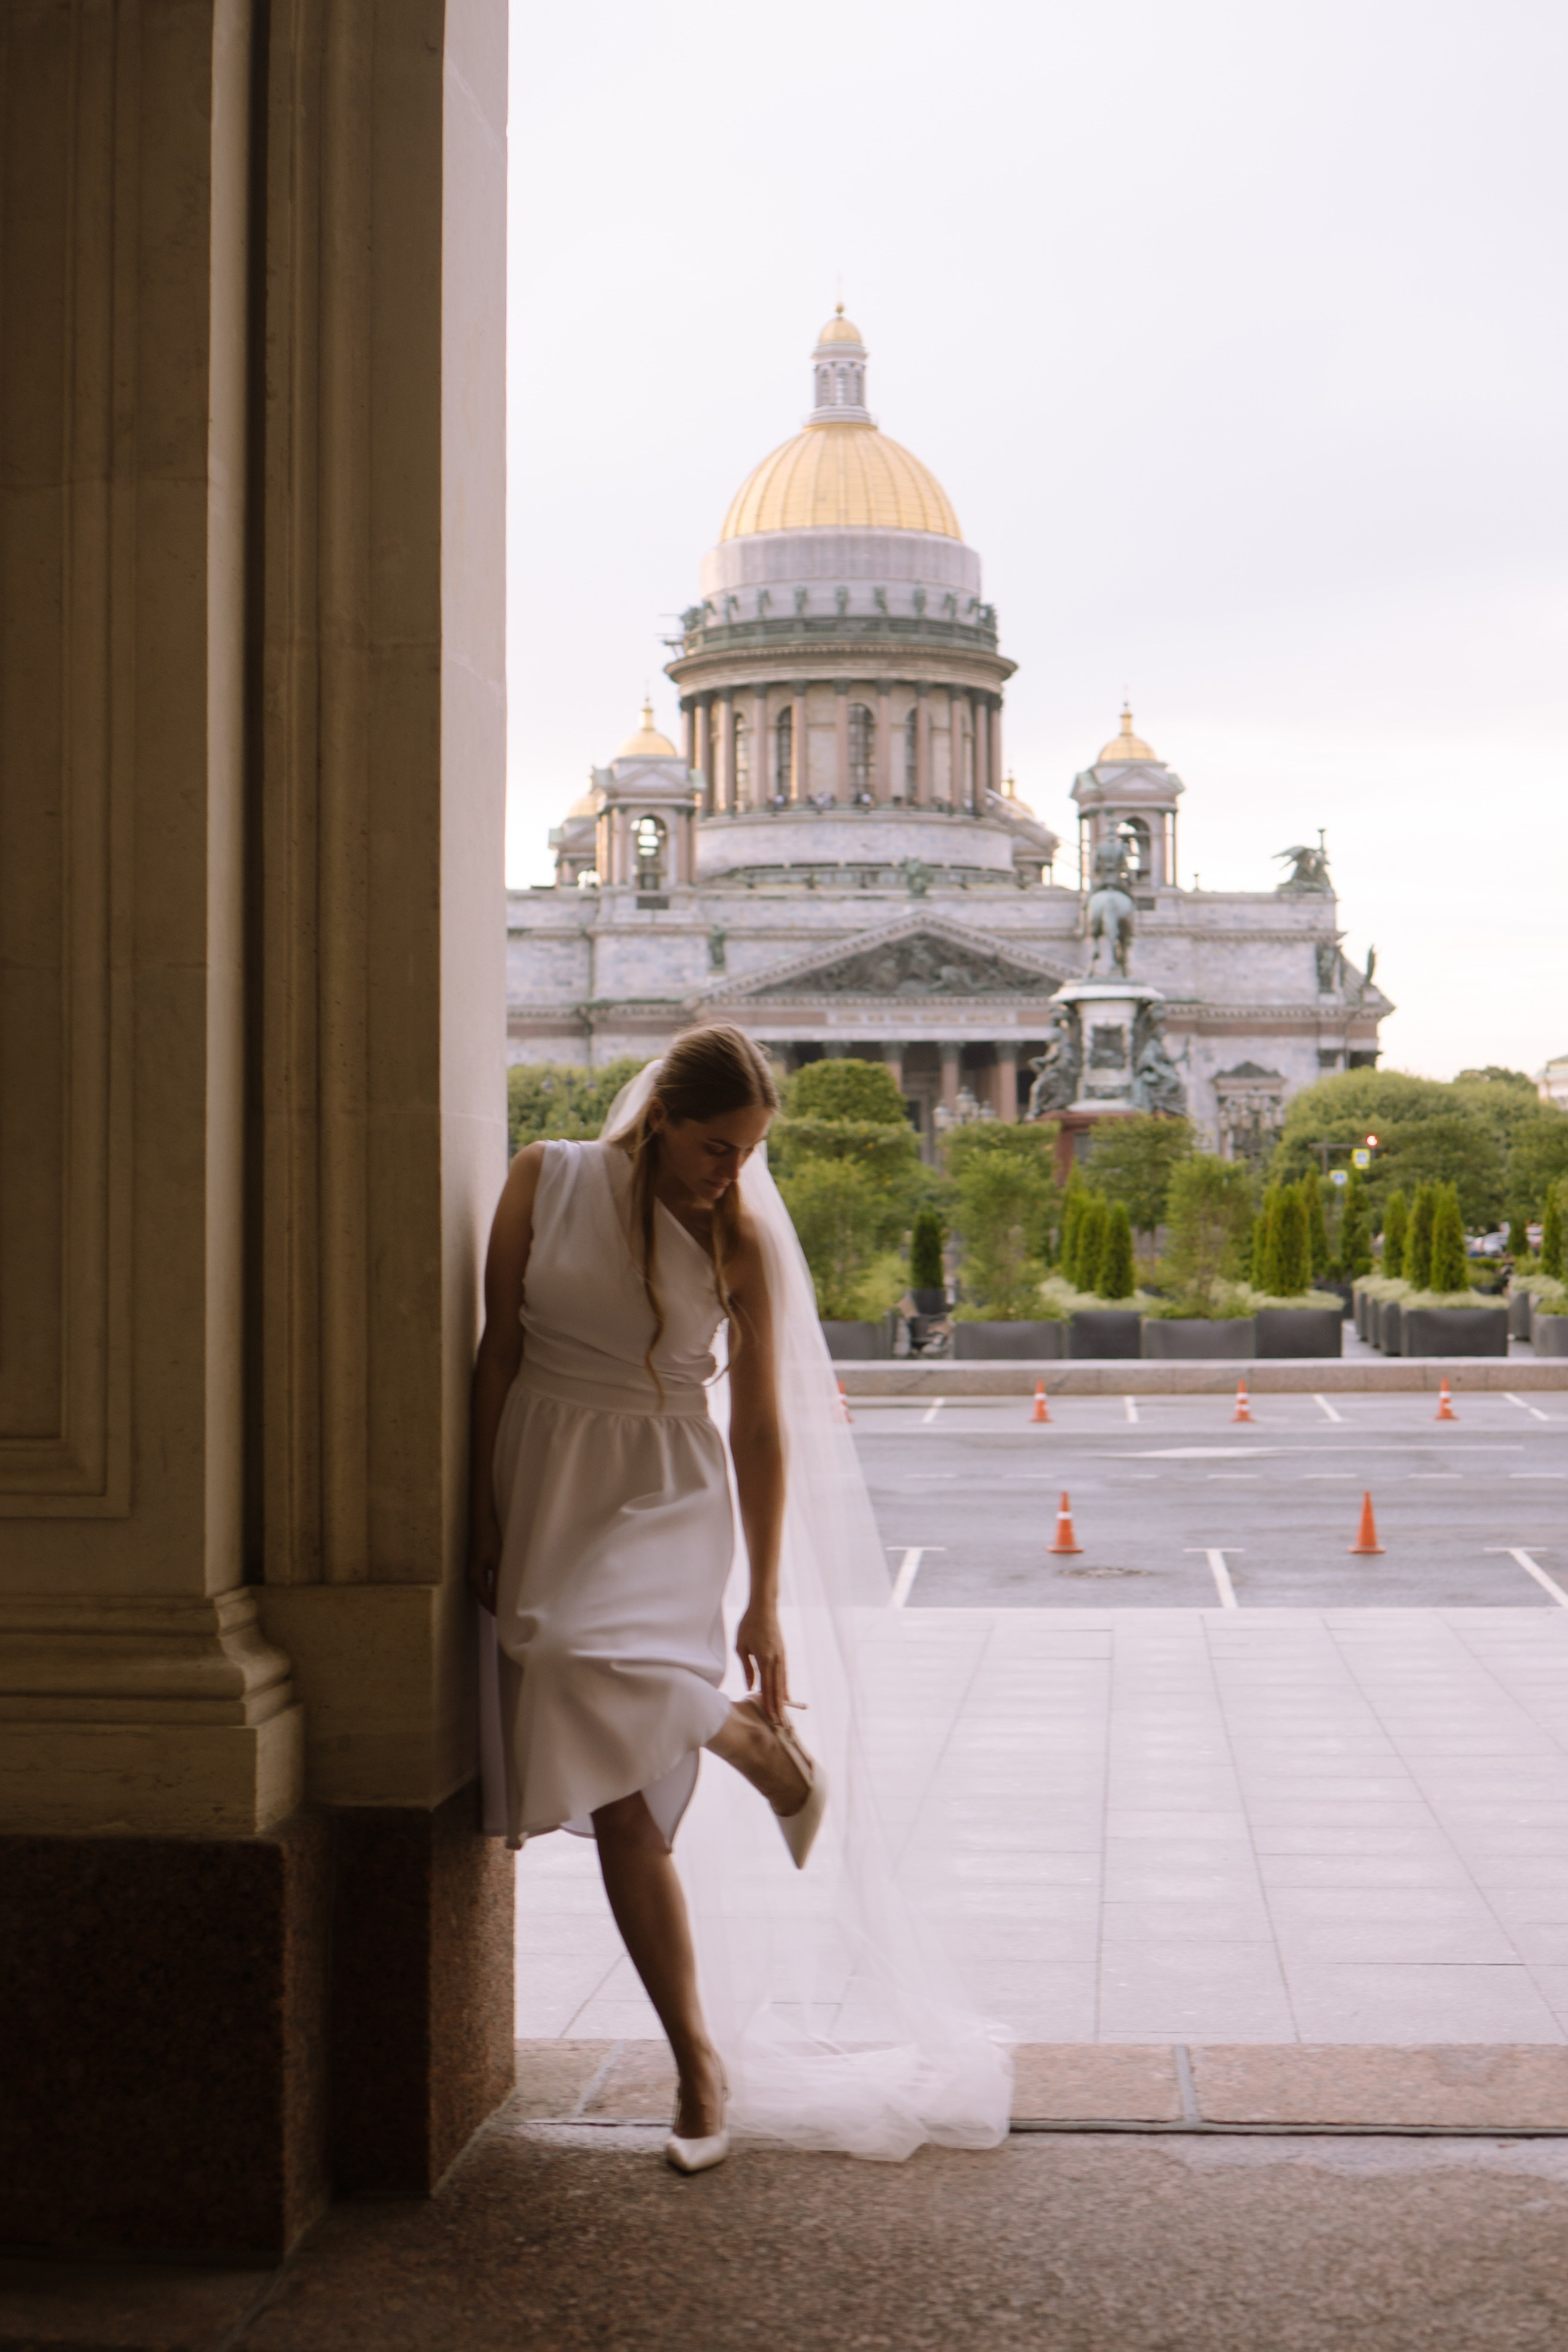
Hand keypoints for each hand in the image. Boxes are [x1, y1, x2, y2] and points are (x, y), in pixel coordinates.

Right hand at [467, 1521, 501, 1614]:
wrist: (481, 1521)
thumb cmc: (490, 1539)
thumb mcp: (497, 1560)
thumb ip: (499, 1579)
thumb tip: (502, 1597)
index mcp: (475, 1577)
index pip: (485, 1598)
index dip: (493, 1608)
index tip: (503, 1617)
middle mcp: (470, 1575)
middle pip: (481, 1596)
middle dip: (490, 1605)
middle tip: (503, 1612)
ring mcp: (471, 1569)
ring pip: (480, 1589)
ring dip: (489, 1596)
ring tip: (501, 1603)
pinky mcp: (474, 1563)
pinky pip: (481, 1581)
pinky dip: (488, 1588)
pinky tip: (496, 1587)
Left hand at [735, 1603, 790, 1723]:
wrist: (764, 1607)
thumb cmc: (748, 1625)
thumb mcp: (741, 1647)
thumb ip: (747, 1668)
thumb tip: (751, 1687)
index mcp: (764, 1659)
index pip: (767, 1687)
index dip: (769, 1704)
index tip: (771, 1718)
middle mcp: (776, 1660)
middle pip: (777, 1688)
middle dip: (778, 1707)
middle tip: (781, 1723)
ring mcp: (781, 1656)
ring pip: (782, 1682)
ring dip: (783, 1699)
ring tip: (784, 1713)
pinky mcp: (782, 1653)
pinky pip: (784, 1673)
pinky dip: (784, 1686)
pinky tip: (785, 1694)